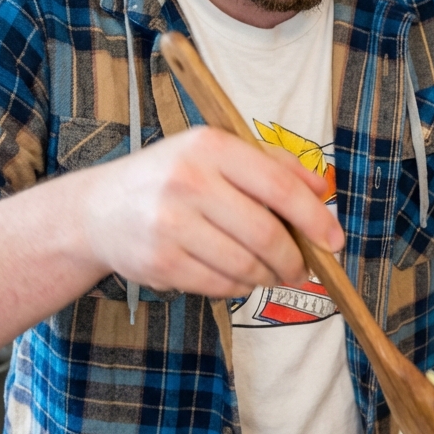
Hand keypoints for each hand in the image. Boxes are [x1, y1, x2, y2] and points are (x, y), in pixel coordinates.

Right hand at [83, 126, 342, 296]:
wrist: (99, 210)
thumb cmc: (171, 178)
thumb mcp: (216, 153)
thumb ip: (273, 165)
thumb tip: (323, 190)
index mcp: (210, 146)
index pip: (278, 186)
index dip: (314, 218)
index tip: (334, 240)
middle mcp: (188, 181)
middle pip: (266, 233)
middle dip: (294, 259)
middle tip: (301, 268)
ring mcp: (170, 224)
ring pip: (245, 265)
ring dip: (267, 276)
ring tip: (269, 272)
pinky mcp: (160, 262)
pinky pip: (220, 285)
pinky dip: (238, 287)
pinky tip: (235, 276)